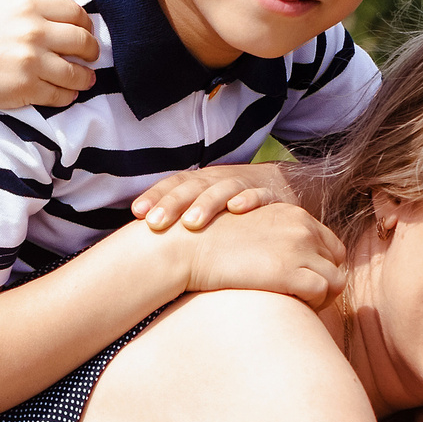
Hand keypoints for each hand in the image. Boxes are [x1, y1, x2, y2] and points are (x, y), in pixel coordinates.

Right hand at [0, 0, 99, 116]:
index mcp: (26, 4)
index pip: (75, 12)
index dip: (85, 24)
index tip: (85, 32)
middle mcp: (33, 31)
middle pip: (83, 41)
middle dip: (91, 50)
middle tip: (90, 56)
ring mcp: (31, 61)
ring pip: (77, 72)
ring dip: (85, 77)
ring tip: (85, 78)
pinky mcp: (26, 88)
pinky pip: (62, 94)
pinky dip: (70, 95)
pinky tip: (68, 93)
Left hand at [132, 162, 295, 231]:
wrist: (285, 186)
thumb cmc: (235, 207)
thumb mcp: (209, 208)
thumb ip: (182, 219)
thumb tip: (144, 241)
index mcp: (200, 182)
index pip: (174, 184)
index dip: (156, 195)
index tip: (137, 213)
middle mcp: (219, 180)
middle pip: (193, 187)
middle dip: (173, 204)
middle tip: (155, 223)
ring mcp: (245, 184)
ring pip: (222, 189)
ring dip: (206, 204)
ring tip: (191, 223)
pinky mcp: (272, 194)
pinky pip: (260, 194)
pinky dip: (249, 199)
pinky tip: (236, 208)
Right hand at [171, 203, 346, 307]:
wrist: (187, 245)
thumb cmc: (210, 243)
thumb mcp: (251, 228)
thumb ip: (275, 238)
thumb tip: (284, 261)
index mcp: (294, 214)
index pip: (331, 244)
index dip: (323, 266)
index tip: (306, 281)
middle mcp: (302, 227)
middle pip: (338, 262)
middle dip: (326, 282)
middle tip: (306, 300)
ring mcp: (297, 249)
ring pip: (336, 280)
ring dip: (323, 298)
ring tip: (302, 307)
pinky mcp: (288, 272)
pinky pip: (322, 292)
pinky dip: (314, 304)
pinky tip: (295, 307)